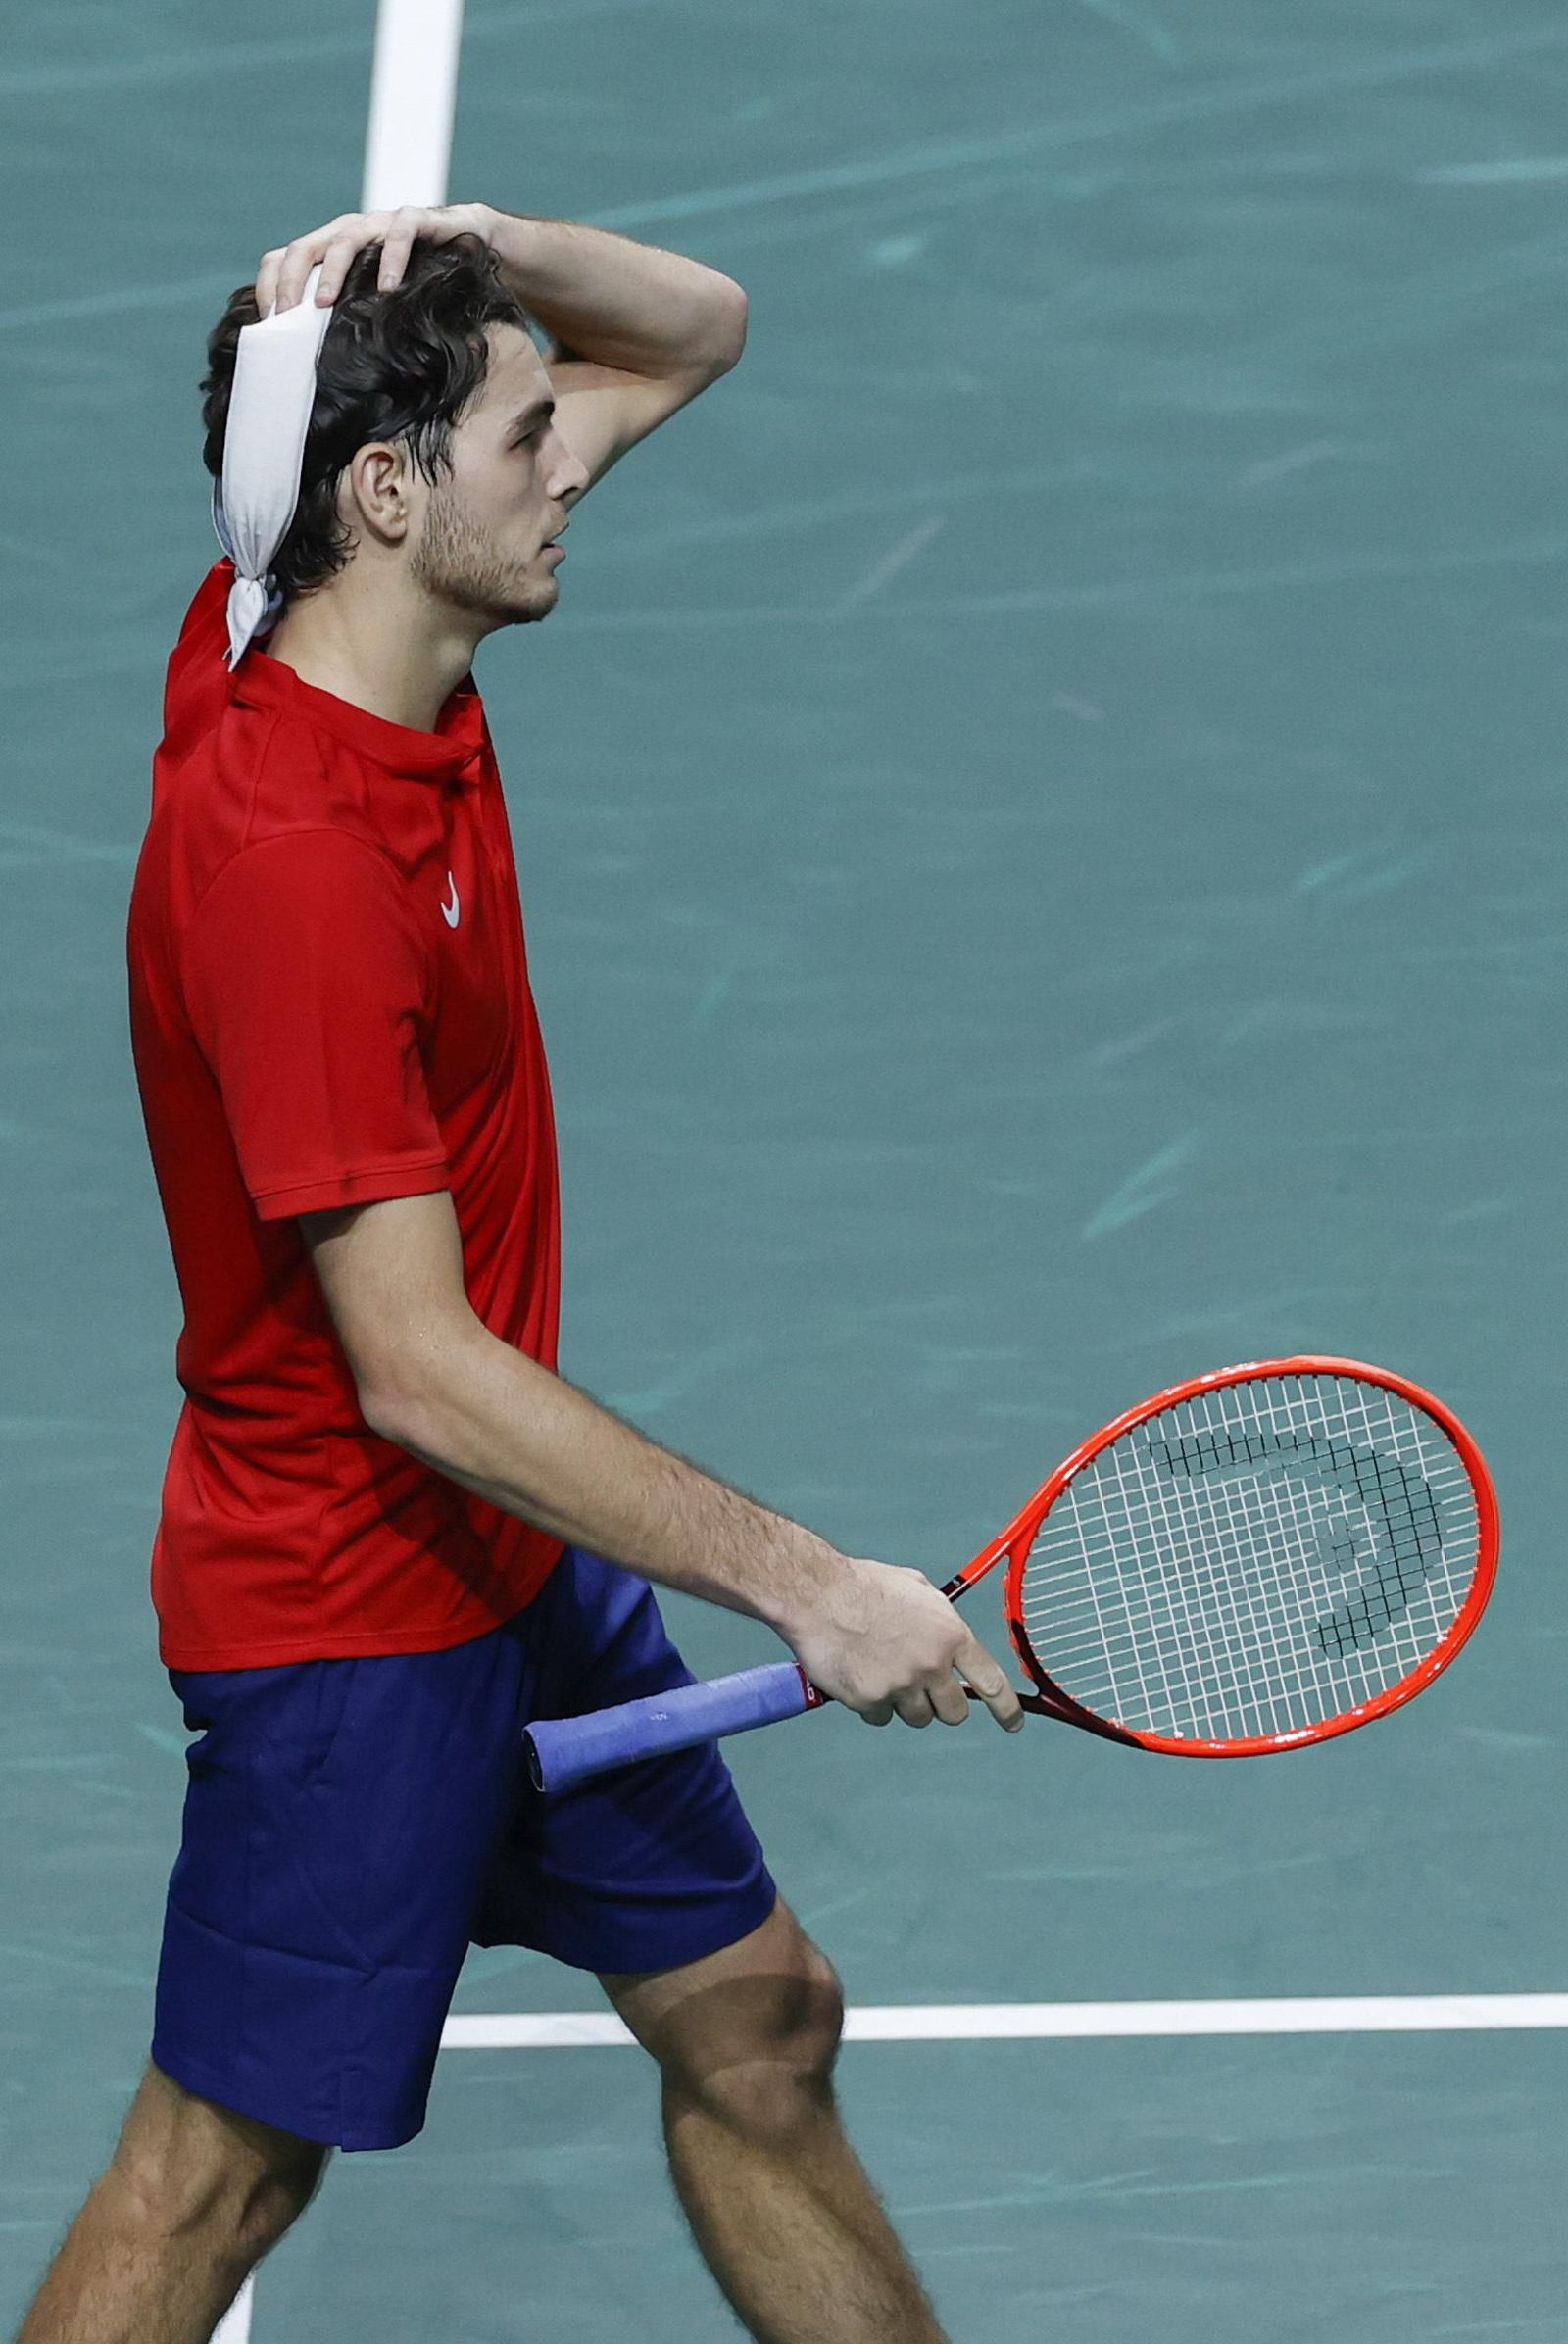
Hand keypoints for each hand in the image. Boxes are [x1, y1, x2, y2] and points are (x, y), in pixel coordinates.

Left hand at [254, 202, 496, 316]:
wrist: (478, 240)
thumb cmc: (426, 277)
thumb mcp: (381, 299)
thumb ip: (354, 317)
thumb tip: (323, 371)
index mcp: (335, 247)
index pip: (287, 256)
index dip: (271, 284)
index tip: (266, 321)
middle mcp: (353, 230)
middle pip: (306, 246)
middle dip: (291, 280)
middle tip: (285, 315)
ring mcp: (384, 222)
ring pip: (346, 236)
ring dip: (332, 270)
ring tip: (325, 303)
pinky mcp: (421, 219)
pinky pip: (402, 233)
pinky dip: (392, 258)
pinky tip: (389, 288)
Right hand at [788, 1558, 1024, 1733]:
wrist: (818, 1595)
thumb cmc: (865, 1586)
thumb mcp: (916, 1589)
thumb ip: (939, 1618)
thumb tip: (949, 1638)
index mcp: (950, 1635)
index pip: (991, 1682)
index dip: (1007, 1708)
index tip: (1013, 1723)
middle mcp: (931, 1664)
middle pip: (954, 1711)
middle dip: (942, 1704)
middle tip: (921, 1687)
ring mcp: (901, 1686)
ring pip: (917, 1717)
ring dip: (904, 1703)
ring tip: (880, 1669)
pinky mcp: (871, 1701)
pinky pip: (880, 1717)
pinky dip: (872, 1704)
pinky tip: (858, 1675)